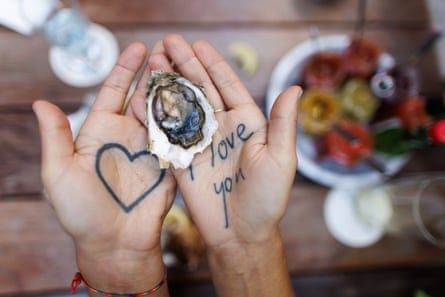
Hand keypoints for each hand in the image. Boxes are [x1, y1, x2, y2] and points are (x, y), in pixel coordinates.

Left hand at [33, 43, 174, 294]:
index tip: (138, 48)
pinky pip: (180, 136)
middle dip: (155, 72)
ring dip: (173, 89)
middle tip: (168, 50)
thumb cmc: (81, 211)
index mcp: (101, 131)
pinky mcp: (170, 163)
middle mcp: (128, 134)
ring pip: (164, 110)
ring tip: (184, 66)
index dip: (125, 69)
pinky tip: (197, 99)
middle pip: (143, 95)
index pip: (115, 92)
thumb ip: (55, 138)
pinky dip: (187, 117)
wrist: (115, 242)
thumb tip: (40, 103)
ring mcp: (151, 148)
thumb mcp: (59, 173)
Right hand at [131, 34, 298, 295]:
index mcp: (246, 123)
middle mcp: (221, 127)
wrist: (240, 233)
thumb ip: (282, 123)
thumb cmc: (267, 200)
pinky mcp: (181, 159)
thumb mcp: (280, 160)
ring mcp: (200, 142)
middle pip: (201, 89)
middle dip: (185, 65)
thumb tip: (295, 88)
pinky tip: (142, 95)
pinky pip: (166, 132)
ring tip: (153, 60)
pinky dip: (154, 114)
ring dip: (168, 83)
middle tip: (168, 41)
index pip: (227, 85)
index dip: (213, 64)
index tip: (198, 45)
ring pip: (181, 105)